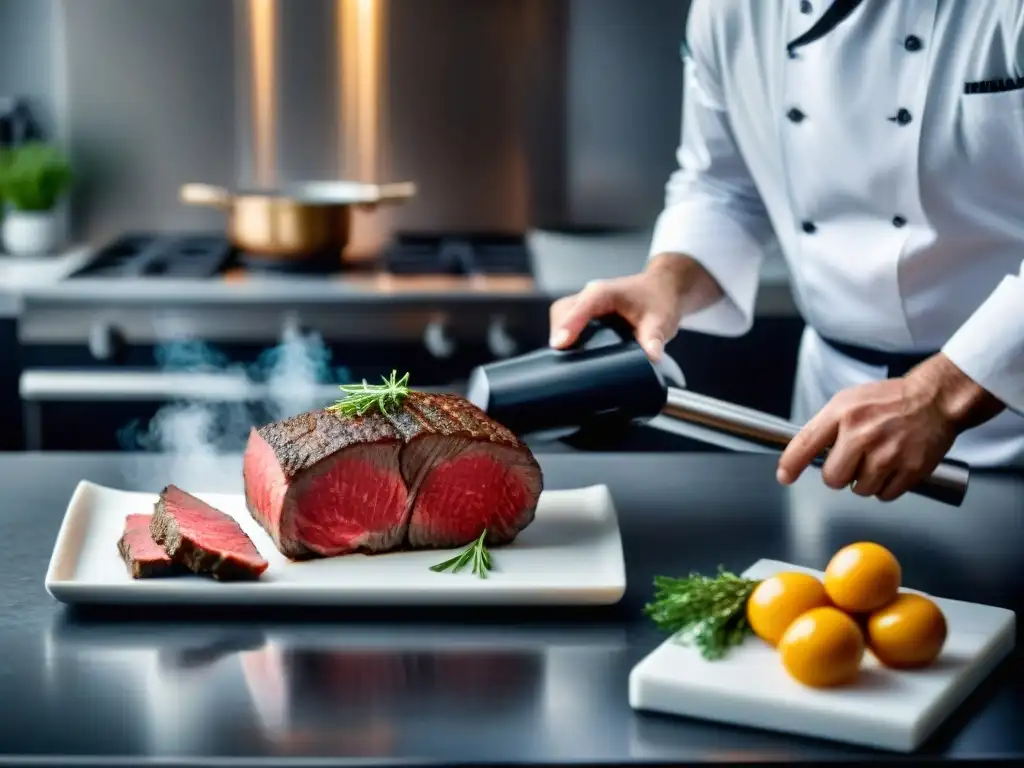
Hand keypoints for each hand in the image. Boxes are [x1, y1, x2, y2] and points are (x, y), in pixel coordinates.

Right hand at [548, 253, 721, 360]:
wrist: (664, 289)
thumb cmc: (660, 300)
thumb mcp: (660, 321)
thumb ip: (654, 339)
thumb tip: (651, 357)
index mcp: (604, 293)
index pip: (580, 308)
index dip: (568, 326)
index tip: (560, 345)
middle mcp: (590, 295)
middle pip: (562, 312)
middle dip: (560, 334)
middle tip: (566, 361)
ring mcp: (585, 302)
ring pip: (561, 316)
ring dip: (561, 335)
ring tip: (568, 359)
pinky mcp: (585, 311)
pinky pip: (566, 321)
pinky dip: (566, 335)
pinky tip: (573, 353)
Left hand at [776, 354, 1004, 500]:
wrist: (935, 399)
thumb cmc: (890, 400)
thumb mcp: (850, 400)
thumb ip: (827, 425)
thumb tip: (805, 454)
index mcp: (843, 414)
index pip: (807, 443)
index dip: (791, 464)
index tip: (785, 476)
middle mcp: (862, 434)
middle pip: (833, 478)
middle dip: (840, 475)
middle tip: (853, 461)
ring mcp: (888, 454)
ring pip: (860, 490)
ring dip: (865, 481)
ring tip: (878, 459)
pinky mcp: (910, 469)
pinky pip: (885, 495)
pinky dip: (887, 487)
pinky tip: (893, 467)